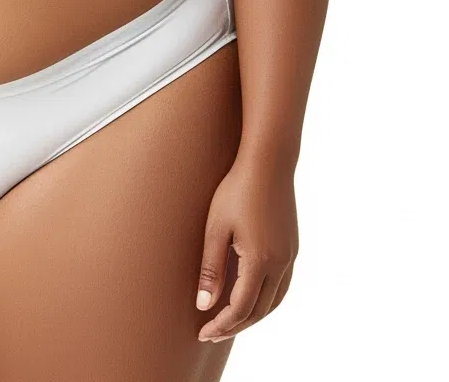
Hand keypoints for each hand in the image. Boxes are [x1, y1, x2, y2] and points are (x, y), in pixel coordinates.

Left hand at [196, 156, 297, 341]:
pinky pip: (282, 285)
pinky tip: (251, 296)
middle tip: (212, 333)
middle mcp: (281, 263)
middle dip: (236, 325)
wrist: (268, 163)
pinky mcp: (293, 246)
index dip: (221, 324)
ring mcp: (291, 255)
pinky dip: (266, 299)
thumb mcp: (216, 228)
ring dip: (253, 315)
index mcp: (261, 261)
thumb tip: (204, 305)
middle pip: (259, 310)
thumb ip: (211, 268)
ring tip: (230, 321)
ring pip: (275, 301)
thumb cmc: (236, 190)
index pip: (240, 308)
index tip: (203, 333)